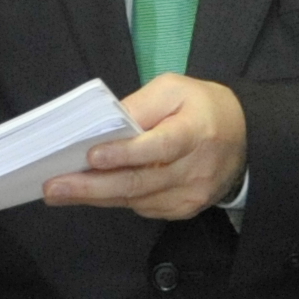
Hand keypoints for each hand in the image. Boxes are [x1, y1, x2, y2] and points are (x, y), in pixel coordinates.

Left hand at [41, 73, 246, 219]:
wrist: (245, 138)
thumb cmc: (202, 107)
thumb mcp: (175, 89)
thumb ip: (140, 105)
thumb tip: (105, 126)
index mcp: (195, 132)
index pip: (159, 147)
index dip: (125, 154)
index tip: (92, 157)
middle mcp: (194, 169)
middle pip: (139, 182)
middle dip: (91, 186)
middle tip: (54, 187)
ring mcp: (189, 195)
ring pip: (135, 199)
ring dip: (94, 197)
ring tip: (59, 192)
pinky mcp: (183, 209)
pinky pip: (141, 207)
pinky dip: (114, 200)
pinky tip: (89, 193)